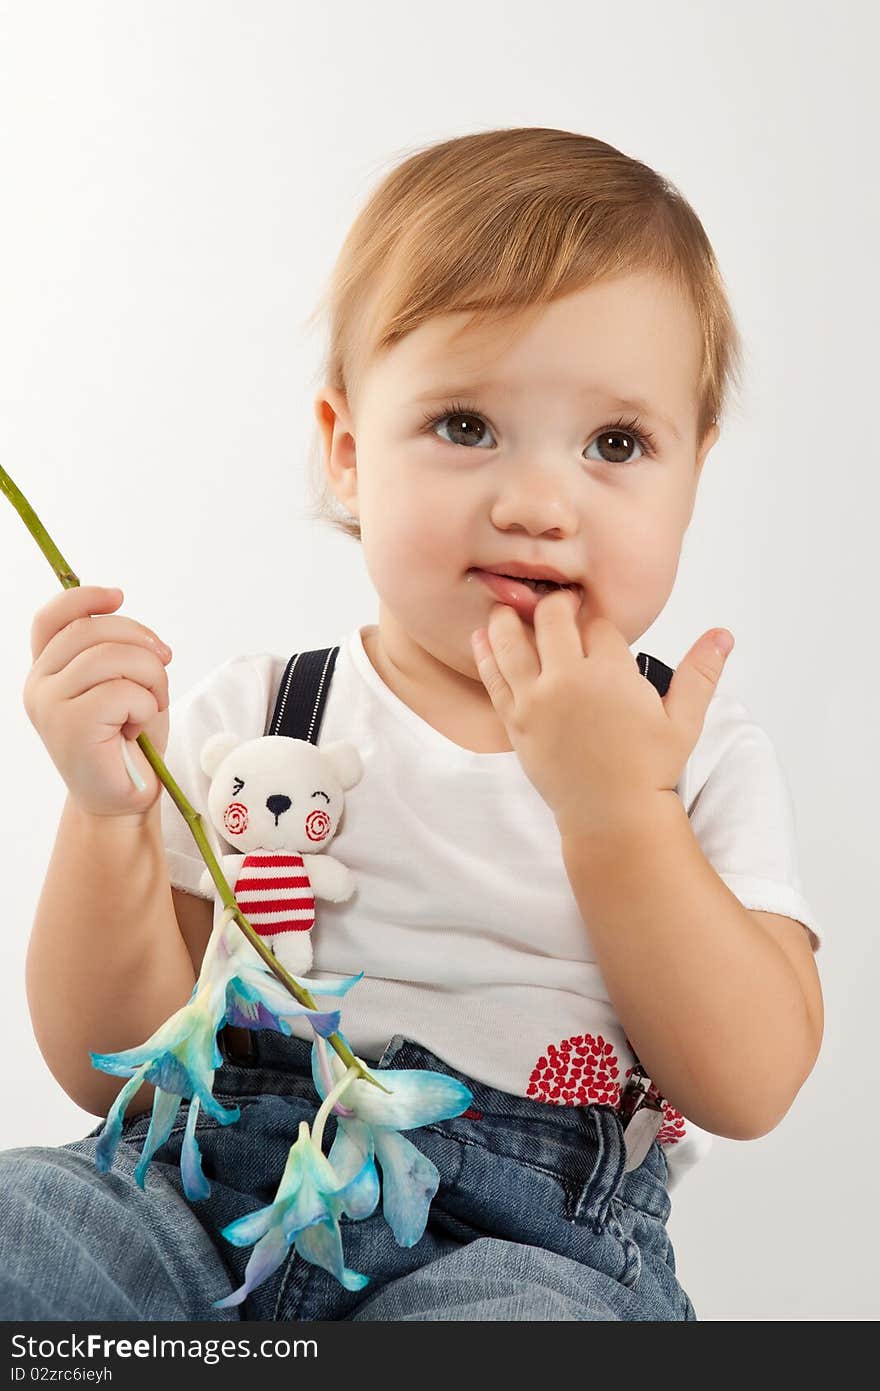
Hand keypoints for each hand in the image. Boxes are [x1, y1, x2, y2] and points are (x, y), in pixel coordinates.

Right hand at [23, 584, 173, 821]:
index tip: (119, 596)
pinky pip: (122, 692)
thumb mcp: (122, 682)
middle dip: (143, 645)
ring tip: (148, 706)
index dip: (84, 597)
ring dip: (151, 679)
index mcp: (48, 669)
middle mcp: (39, 683)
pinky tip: (135, 729)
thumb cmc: (128, 740)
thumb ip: (111, 648)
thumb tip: (116, 606)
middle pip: (94, 629)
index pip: (53, 617)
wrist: (124, 798)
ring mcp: (49, 704)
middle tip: (162, 673)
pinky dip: (145, 706)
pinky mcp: (69, 726)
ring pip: (114, 657)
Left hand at [470, 589, 733, 836]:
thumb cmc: (650, 770)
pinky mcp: (515, 720)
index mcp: (611, 674)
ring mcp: (537, 700)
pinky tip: (481, 635)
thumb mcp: (683, 721)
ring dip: (508, 618)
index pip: (598, 624)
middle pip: (551, 618)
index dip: (598, 621)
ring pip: (512, 640)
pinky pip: (493, 677)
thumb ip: (700, 673)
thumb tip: (723, 634)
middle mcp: (569, 680)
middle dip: (556, 605)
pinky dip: (486, 652)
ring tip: (508, 609)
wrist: (612, 815)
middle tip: (558, 606)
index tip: (596, 626)